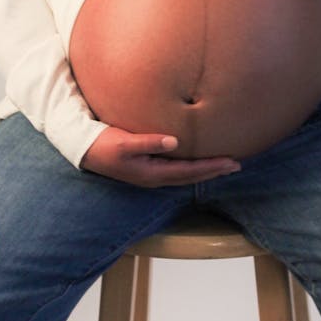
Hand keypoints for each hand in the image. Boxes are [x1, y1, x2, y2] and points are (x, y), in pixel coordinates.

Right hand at [79, 126, 240, 187]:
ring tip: (223, 165)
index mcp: (152, 173)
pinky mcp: (148, 168)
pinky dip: (192, 167)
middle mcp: (155, 177)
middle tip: (237, 165)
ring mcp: (151, 175)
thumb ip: (149, 143)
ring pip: (185, 175)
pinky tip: (198, 160)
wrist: (83, 150)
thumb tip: (174, 142)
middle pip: (192, 176)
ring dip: (205, 171)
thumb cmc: (102, 144)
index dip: (211, 167)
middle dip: (214, 171)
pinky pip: (177, 170)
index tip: (231, 162)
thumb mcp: (124, 143)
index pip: (190, 171)